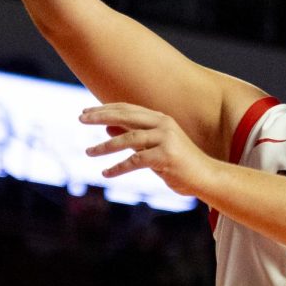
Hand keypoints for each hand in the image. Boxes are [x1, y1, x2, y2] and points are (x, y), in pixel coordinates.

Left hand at [80, 103, 217, 198]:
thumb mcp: (152, 147)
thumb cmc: (177, 163)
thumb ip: (132, 136)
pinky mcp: (166, 156)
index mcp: (160, 118)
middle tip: (80, 119)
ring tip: (88, 152)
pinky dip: (119, 167)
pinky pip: (136, 160)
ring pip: (128, 138)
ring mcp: (166, 139)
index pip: (127, 108)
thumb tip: (106, 128)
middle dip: (101, 116)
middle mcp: (163, 124)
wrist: (205, 177)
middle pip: (126, 115)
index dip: (105, 109)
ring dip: (105, 146)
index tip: (86, 113)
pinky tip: (106, 173)